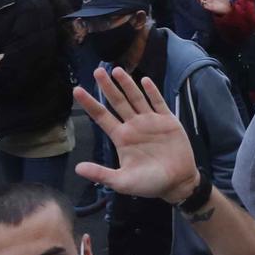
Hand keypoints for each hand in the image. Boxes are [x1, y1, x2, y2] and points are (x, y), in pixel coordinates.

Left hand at [73, 67, 201, 204]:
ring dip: (127, 84)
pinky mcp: (168, 121)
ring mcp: (151, 121)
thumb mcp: (123, 182)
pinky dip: (152, 92)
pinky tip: (144, 80)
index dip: (89, 103)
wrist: (177, 183)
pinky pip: (158, 103)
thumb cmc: (150, 184)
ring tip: (116, 70)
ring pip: (136, 98)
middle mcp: (134, 126)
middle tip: (97, 71)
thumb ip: (101, 174)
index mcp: (121, 138)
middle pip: (117, 102)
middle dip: (107, 87)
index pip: (101, 116)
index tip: (77, 90)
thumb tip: (77, 168)